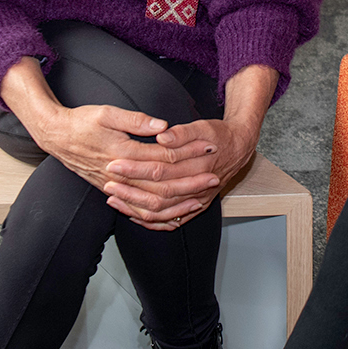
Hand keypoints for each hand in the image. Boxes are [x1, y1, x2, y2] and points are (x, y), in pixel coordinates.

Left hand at [106, 114, 256, 228]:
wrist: (240, 149)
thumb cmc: (219, 135)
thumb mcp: (204, 127)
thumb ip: (183, 133)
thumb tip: (161, 135)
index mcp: (198, 167)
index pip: (161, 171)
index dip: (136, 168)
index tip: (115, 163)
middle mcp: (198, 189)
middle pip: (158, 195)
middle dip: (130, 190)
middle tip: (107, 182)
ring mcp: (197, 201)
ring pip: (162, 213)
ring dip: (135, 207)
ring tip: (113, 198)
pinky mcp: (195, 207)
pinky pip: (169, 221)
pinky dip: (150, 221)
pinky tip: (131, 214)